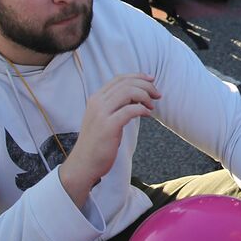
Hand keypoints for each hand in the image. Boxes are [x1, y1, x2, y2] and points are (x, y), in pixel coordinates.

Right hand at [59, 74, 159, 205]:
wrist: (83, 164)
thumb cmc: (97, 143)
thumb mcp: (104, 119)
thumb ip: (115, 106)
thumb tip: (136, 97)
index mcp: (96, 99)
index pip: (119, 79)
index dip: (138, 76)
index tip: (151, 80)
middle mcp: (97, 103)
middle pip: (126, 83)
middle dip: (146, 85)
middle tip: (157, 94)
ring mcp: (101, 114)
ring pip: (128, 92)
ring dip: (145, 96)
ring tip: (152, 106)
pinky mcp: (108, 126)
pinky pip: (130, 110)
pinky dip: (143, 109)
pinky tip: (147, 115)